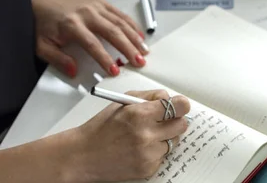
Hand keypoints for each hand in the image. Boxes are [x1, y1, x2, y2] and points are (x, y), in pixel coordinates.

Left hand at [30, 0, 147, 77]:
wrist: (46, 4)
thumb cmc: (45, 25)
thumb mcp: (43, 46)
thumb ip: (58, 60)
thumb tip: (74, 71)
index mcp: (72, 25)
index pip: (92, 44)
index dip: (105, 58)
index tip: (114, 71)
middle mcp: (87, 14)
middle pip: (112, 32)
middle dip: (128, 48)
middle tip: (138, 61)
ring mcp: (96, 6)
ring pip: (120, 22)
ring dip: (134, 37)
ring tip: (144, 50)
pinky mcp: (102, 3)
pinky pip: (120, 14)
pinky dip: (131, 25)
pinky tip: (139, 35)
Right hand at [73, 90, 190, 181]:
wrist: (84, 155)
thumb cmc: (102, 126)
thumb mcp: (123, 101)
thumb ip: (149, 96)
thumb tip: (170, 97)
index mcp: (140, 114)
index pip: (178, 106)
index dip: (181, 104)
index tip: (180, 105)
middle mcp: (146, 135)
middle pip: (181, 124)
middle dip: (175, 119)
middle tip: (165, 119)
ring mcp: (148, 155)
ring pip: (174, 141)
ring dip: (166, 135)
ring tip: (148, 133)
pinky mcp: (148, 169)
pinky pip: (164, 156)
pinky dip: (156, 150)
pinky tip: (141, 147)